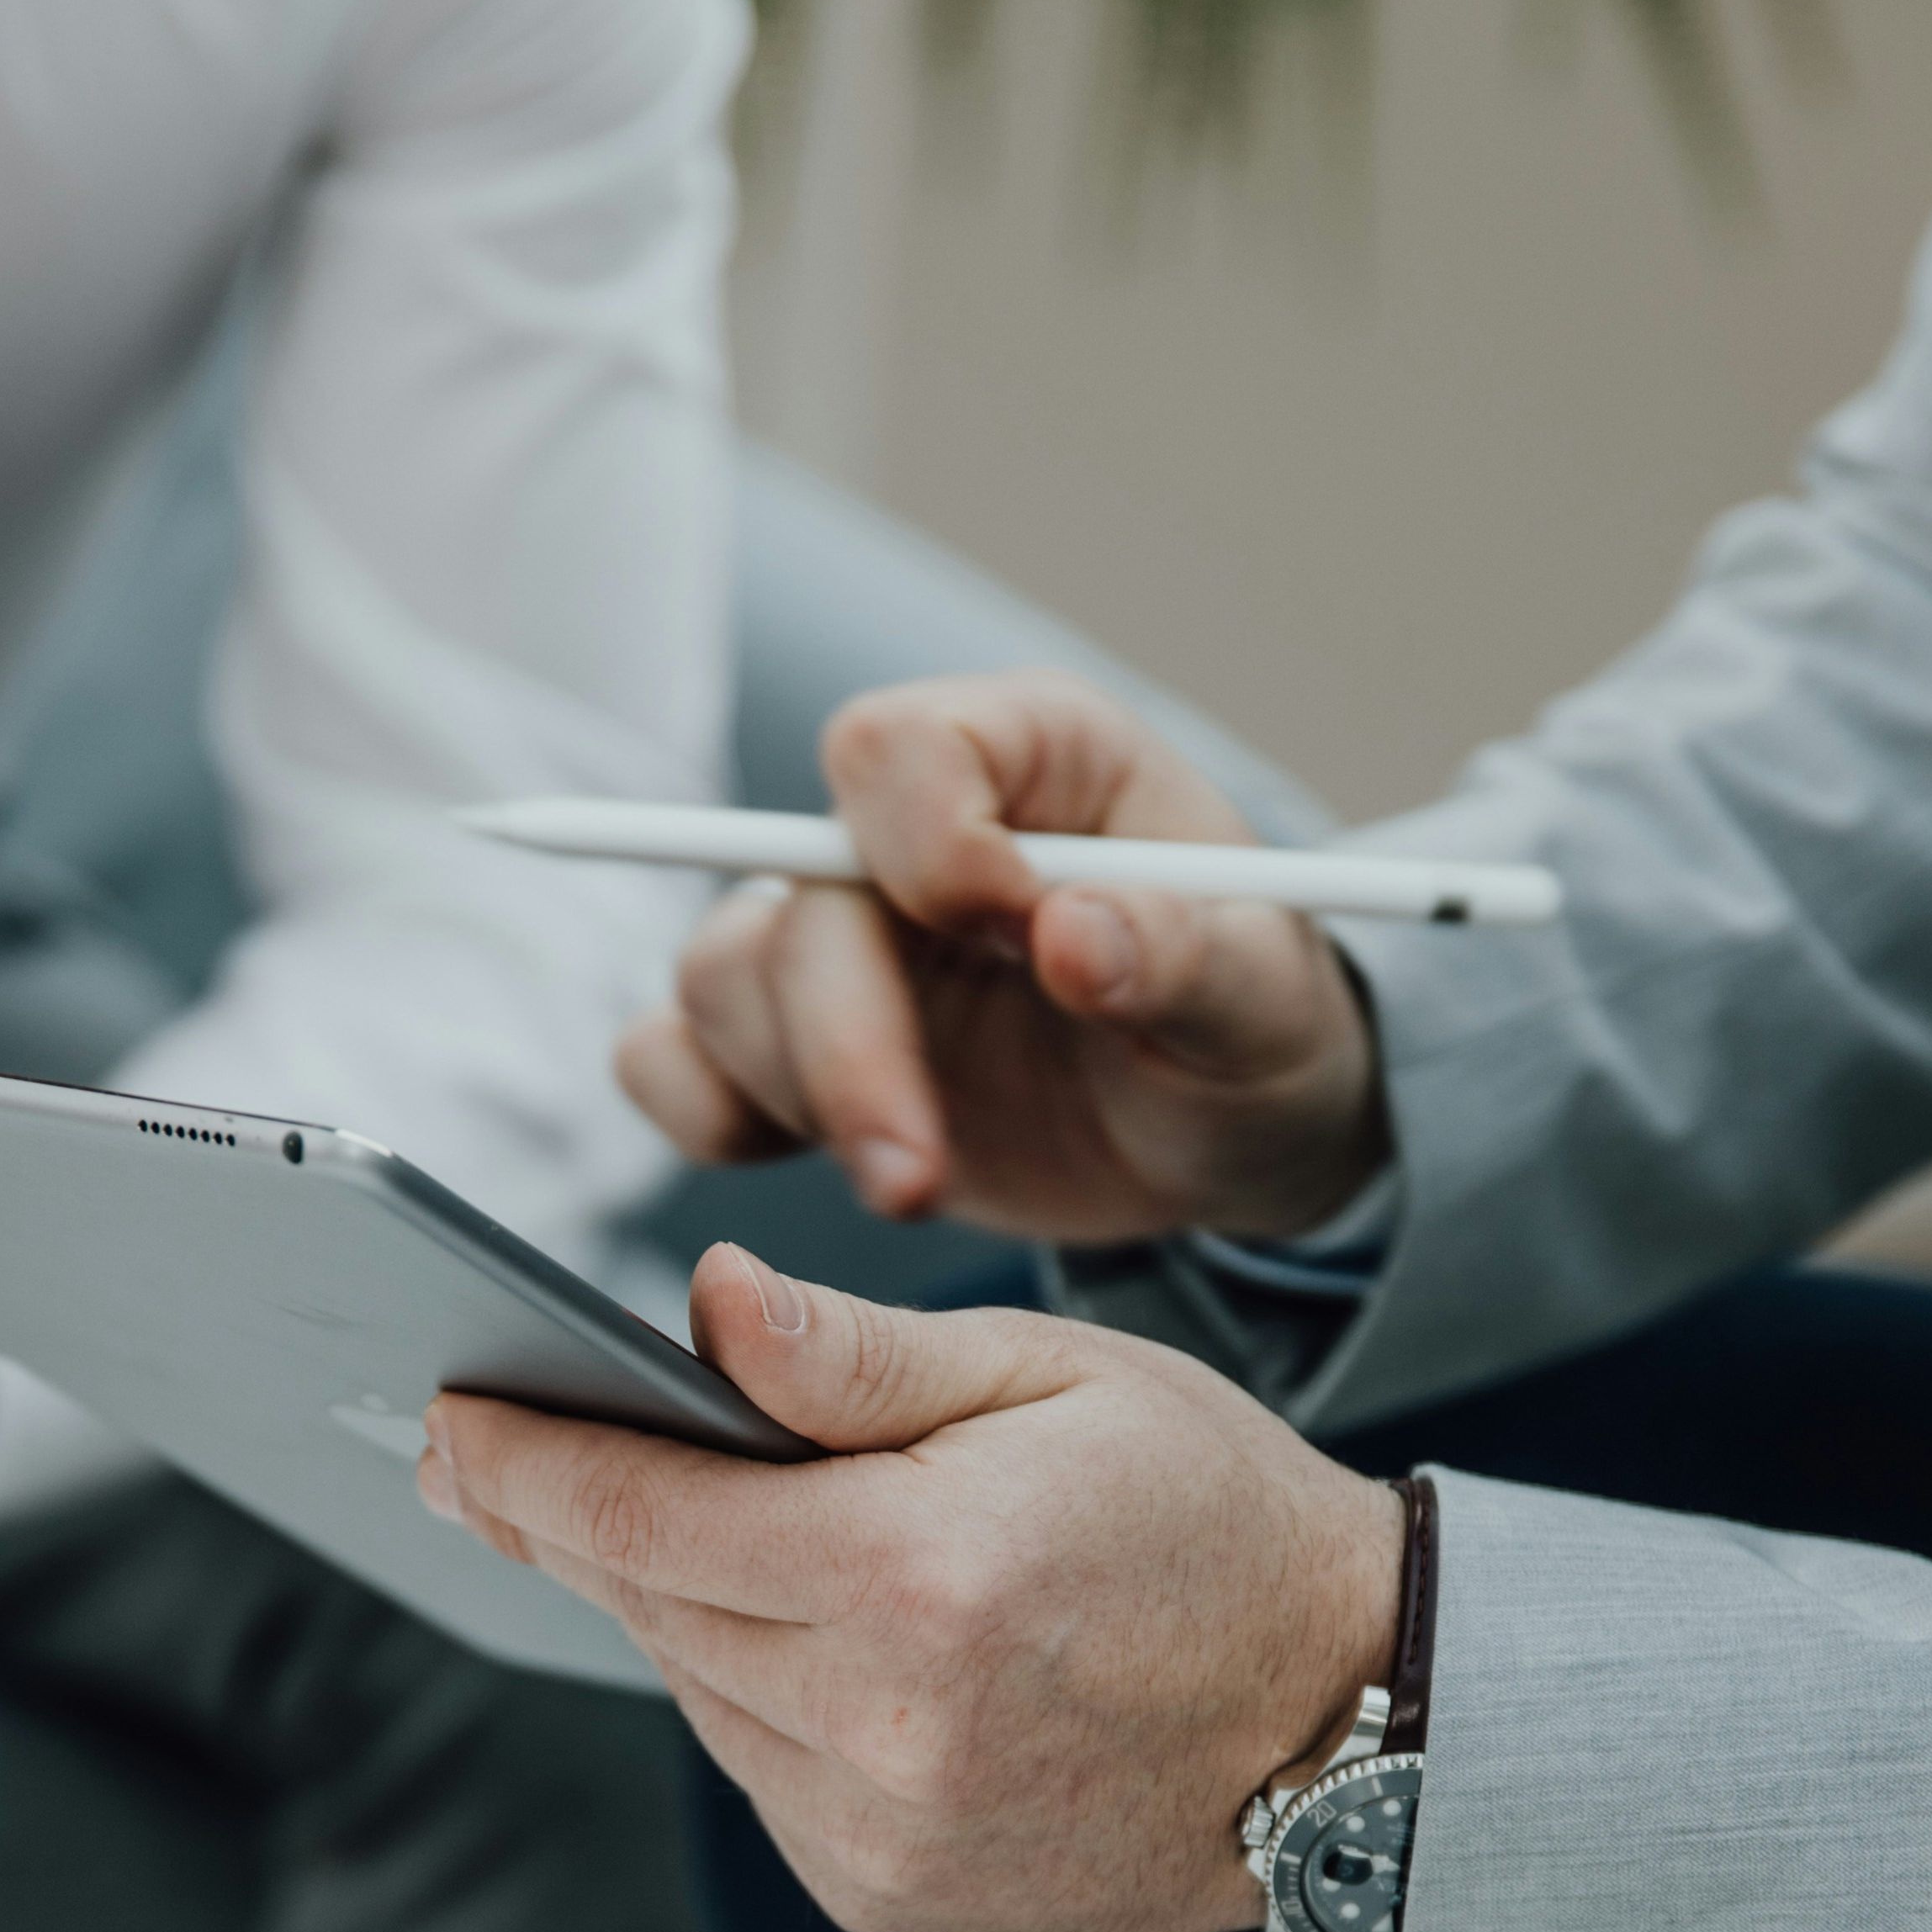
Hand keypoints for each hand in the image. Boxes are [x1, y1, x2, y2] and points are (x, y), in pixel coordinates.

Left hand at [415, 1246, 1403, 1931]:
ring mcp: (884, 1835)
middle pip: (650, 1607)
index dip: (528, 1461)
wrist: (1343, 1720)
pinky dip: (757, 1701)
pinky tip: (822, 1645)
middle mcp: (887, 1729)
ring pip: (696, 1694)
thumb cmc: (1210, 1519)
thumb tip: (701, 1305)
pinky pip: (759, 1775)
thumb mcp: (1056, 1377)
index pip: (647, 1512)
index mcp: (918, 1576)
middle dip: (573, 1524)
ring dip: (681, 1613)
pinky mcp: (889, 1900)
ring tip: (708, 1535)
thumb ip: (857, 1356)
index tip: (450, 1420)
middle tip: (496, 1456)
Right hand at [615, 671, 1388, 1242]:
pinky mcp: (790, 1050)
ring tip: (917, 1180)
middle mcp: (909, 836)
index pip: (899, 751)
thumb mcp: (1261, 999)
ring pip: (719, 980)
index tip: (1014, 941)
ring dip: (796, 1093)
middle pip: (796, 898)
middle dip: (846, 1045)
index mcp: (1028, 758)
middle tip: (915, 1177)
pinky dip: (708, 1117)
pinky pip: (670, 1061)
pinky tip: (815, 1160)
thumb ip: (1180, 955)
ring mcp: (838, 944)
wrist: (1221, 1132)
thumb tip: (1074, 933)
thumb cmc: (1250, 1030)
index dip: (928, 844)